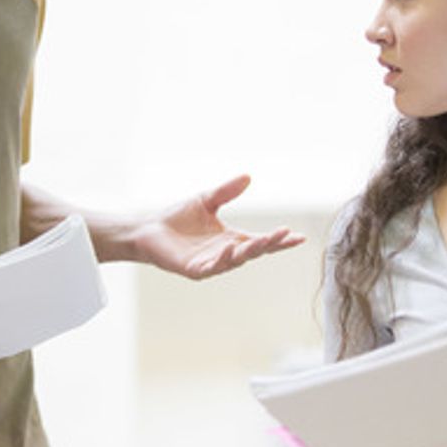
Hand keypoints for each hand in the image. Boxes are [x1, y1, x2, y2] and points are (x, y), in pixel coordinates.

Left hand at [132, 175, 304, 279]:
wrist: (149, 229)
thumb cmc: (178, 217)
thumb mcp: (206, 200)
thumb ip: (226, 191)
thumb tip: (248, 176)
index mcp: (232, 240)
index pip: (260, 241)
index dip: (278, 240)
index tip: (298, 236)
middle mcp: (225, 254)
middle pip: (253, 251)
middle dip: (270, 244)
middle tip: (286, 235)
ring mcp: (210, 263)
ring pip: (235, 260)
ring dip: (250, 251)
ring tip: (264, 241)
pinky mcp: (194, 269)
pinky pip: (211, 267)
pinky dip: (222, 259)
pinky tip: (230, 249)